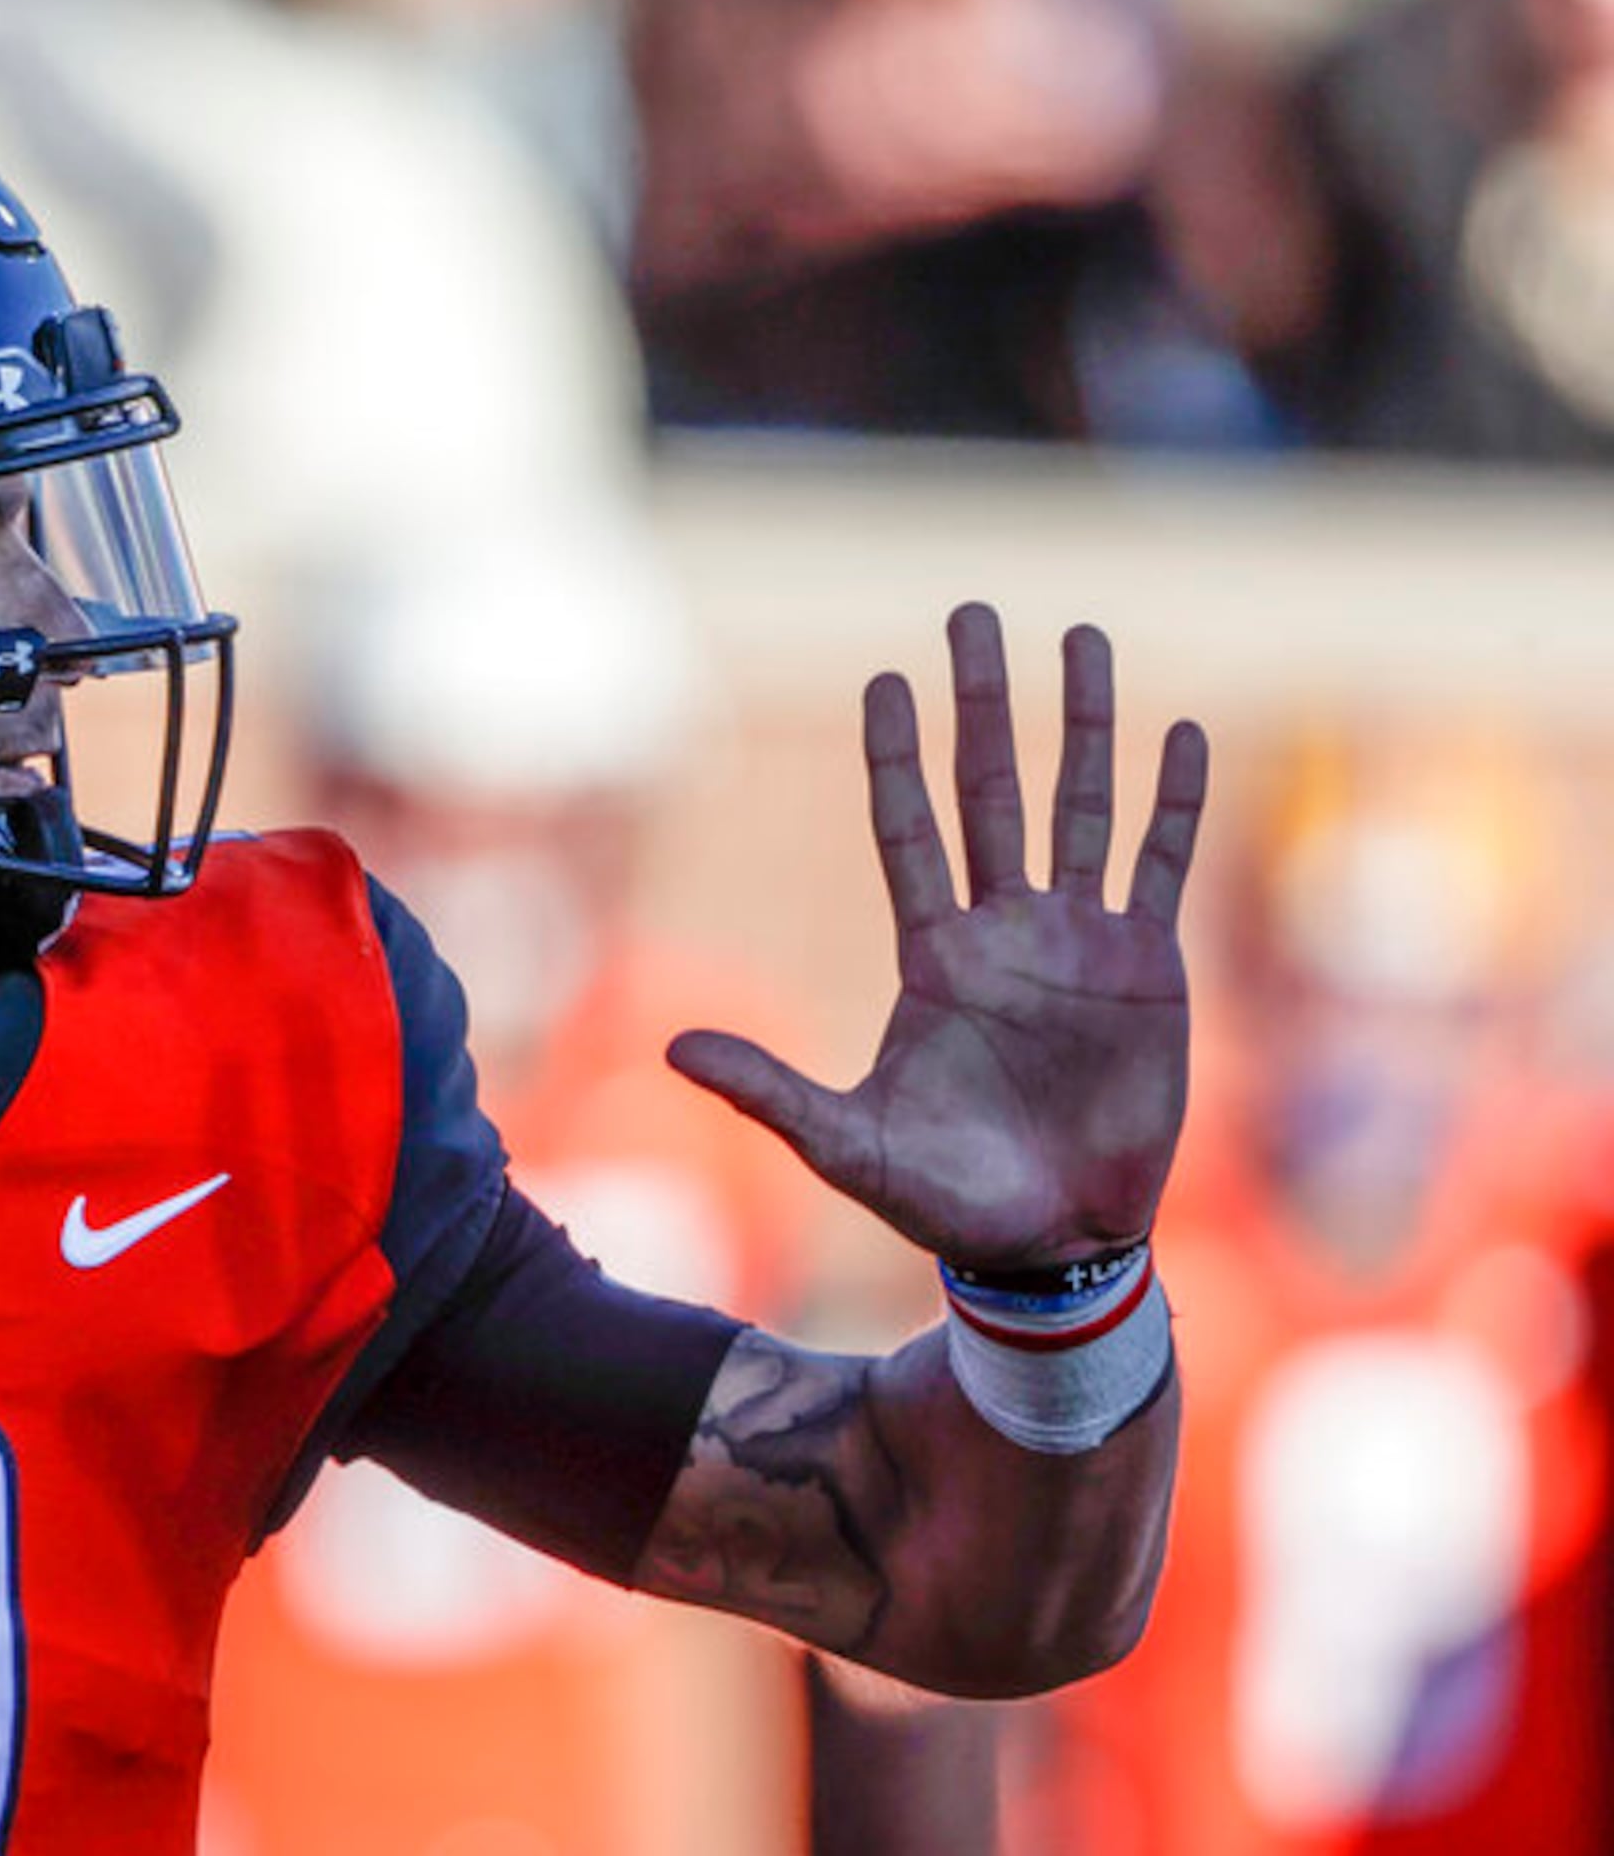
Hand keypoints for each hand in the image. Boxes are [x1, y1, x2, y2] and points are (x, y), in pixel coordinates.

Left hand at [668, 604, 1205, 1268]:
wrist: (1049, 1241)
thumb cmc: (944, 1199)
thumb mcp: (844, 1144)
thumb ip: (768, 1092)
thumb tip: (670, 1050)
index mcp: (933, 957)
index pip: (908, 831)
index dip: (896, 758)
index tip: (886, 680)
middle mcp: (1004, 931)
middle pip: (991, 791)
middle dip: (983, 704)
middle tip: (971, 614)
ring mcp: (1078, 942)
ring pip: (1082, 805)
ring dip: (1083, 723)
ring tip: (1080, 637)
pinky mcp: (1149, 968)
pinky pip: (1161, 866)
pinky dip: (1175, 802)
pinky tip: (1184, 732)